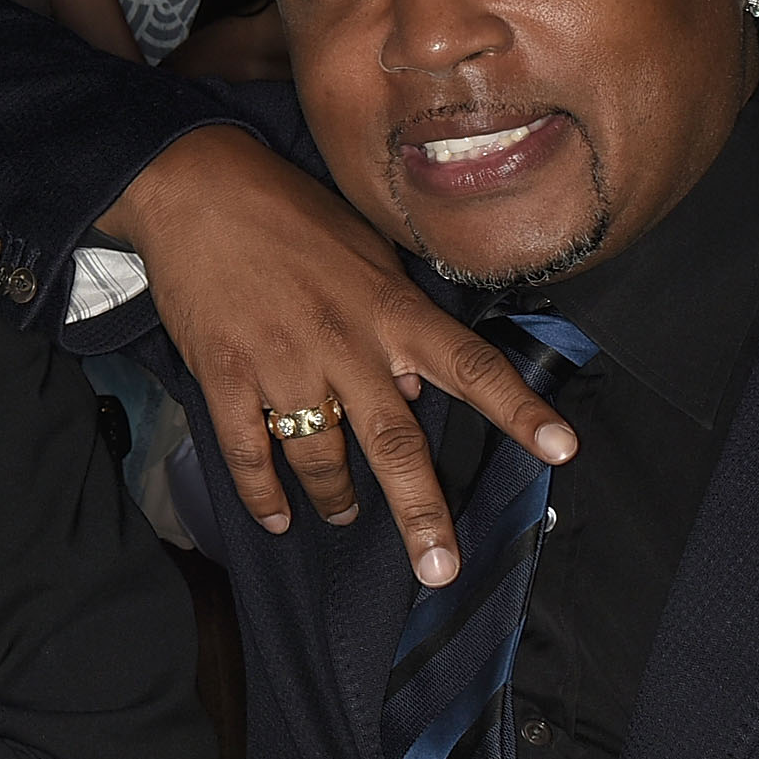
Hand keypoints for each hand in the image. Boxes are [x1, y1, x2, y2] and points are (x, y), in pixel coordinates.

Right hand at [101, 126, 575, 586]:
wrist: (195, 188)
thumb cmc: (287, 213)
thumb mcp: (365, 253)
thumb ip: (396, 319)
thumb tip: (417, 387)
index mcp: (389, 310)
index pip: (470, 366)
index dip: (519, 410)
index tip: (563, 450)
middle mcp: (344, 344)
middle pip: (394, 442)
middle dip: (421, 513)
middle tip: (441, 570)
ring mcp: (281, 364)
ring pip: (319, 457)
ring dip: (337, 499)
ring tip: (346, 515)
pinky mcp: (223, 374)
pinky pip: (247, 452)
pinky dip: (262, 494)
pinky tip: (277, 517)